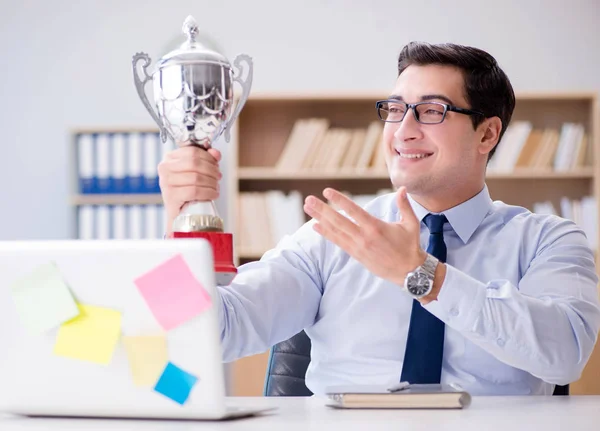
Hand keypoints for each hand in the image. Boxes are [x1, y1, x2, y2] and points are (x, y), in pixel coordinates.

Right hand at [157, 146, 221, 236]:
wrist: (180, 214)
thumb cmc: (189, 192)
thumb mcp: (197, 172)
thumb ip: (207, 159)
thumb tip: (216, 153)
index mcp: (169, 158)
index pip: (192, 151)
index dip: (209, 157)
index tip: (217, 165)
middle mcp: (164, 168)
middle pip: (195, 163)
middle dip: (211, 170)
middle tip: (218, 177)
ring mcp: (166, 182)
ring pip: (196, 177)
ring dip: (212, 183)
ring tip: (216, 187)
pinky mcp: (171, 196)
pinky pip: (194, 191)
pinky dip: (208, 192)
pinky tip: (213, 195)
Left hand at [303, 187, 426, 285]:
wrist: (409, 272)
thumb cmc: (410, 246)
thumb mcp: (410, 224)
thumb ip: (404, 205)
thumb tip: (402, 188)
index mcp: (376, 227)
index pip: (353, 211)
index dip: (339, 200)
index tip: (327, 191)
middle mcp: (364, 237)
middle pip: (338, 221)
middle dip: (322, 209)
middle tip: (308, 200)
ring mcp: (358, 247)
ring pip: (335, 231)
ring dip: (320, 219)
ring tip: (307, 209)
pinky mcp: (356, 255)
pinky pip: (338, 242)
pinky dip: (326, 234)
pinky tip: (316, 226)